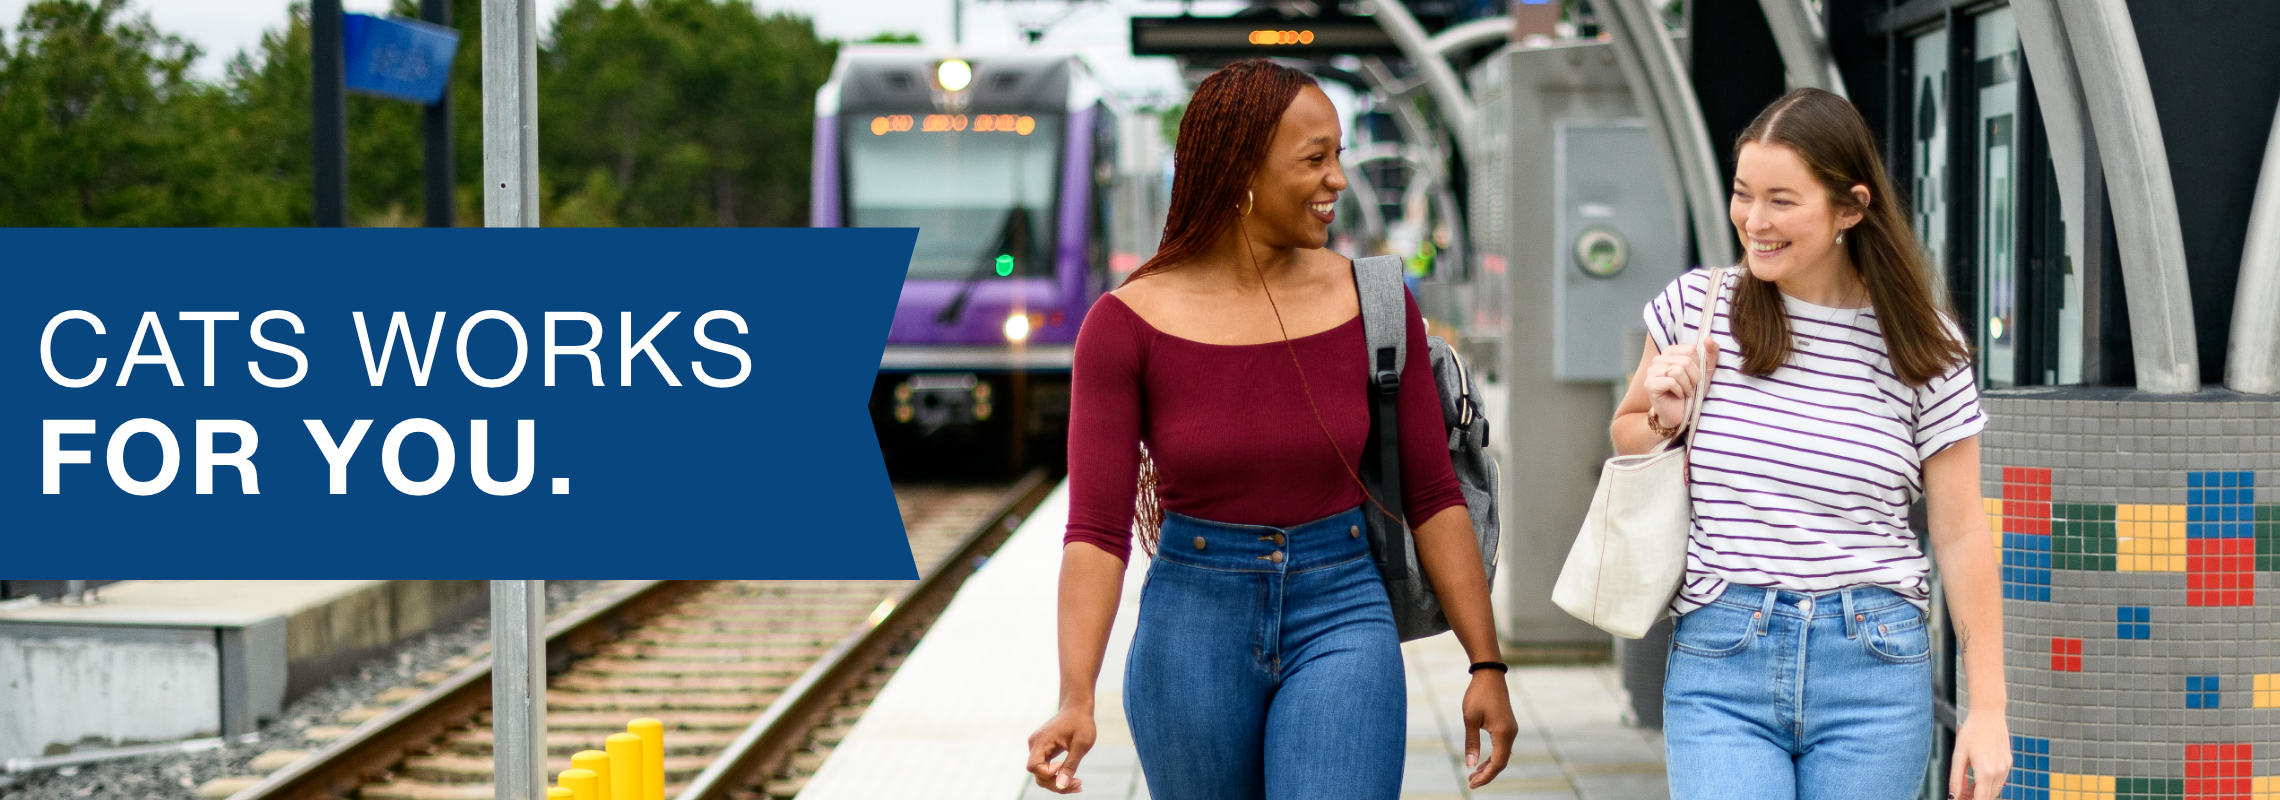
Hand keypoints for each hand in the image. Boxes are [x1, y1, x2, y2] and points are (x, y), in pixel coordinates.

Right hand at [1025, 707, 1095, 793]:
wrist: (1077, 708)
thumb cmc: (1081, 723)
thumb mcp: (1081, 745)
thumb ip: (1070, 766)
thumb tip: (1061, 786)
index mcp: (1041, 740)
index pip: (1034, 766)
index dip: (1048, 772)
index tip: (1063, 765)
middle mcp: (1035, 744)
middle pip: (1038, 774)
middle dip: (1056, 783)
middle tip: (1078, 785)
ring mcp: (1037, 748)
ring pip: (1042, 775)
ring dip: (1058, 783)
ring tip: (1078, 785)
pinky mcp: (1043, 751)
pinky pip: (1046, 769)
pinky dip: (1058, 776)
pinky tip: (1073, 780)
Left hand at [1460, 670, 1518, 788]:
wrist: (1489, 675)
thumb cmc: (1478, 694)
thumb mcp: (1470, 719)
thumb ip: (1471, 743)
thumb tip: (1470, 764)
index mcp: (1503, 733)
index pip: (1497, 763)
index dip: (1485, 776)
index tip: (1472, 784)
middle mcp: (1511, 733)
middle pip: (1501, 762)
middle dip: (1487, 774)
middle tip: (1470, 782)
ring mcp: (1511, 730)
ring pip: (1502, 755)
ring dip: (1489, 766)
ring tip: (1473, 774)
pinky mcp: (1507, 726)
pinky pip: (1502, 747)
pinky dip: (1492, 756)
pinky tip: (1481, 760)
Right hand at [1642, 338, 1718, 433]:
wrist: (1679, 414)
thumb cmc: (1691, 393)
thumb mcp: (1705, 373)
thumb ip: (1710, 355)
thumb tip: (1709, 338)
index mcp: (1670, 352)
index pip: (1690, 349)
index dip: (1697, 366)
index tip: (1694, 377)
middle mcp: (1658, 359)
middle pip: (1685, 361)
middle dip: (1694, 378)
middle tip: (1691, 388)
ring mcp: (1651, 371)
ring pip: (1678, 371)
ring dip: (1687, 386)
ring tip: (1685, 392)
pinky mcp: (1649, 384)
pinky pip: (1671, 381)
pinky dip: (1679, 391)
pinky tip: (1678, 395)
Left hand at [1948, 709, 2009, 798]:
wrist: (1988, 715)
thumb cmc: (1971, 732)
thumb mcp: (1959, 756)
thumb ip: (1956, 779)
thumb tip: (1952, 796)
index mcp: (1986, 772)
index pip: (1981, 799)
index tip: (1959, 799)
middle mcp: (1999, 772)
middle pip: (1989, 796)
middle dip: (1974, 798)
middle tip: (1960, 794)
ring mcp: (2006, 767)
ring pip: (1995, 789)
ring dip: (1982, 792)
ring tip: (1967, 786)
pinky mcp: (2008, 762)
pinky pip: (2000, 779)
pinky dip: (1989, 783)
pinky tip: (1977, 777)